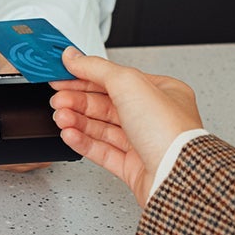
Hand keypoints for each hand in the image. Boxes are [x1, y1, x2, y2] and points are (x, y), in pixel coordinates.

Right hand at [49, 47, 203, 205]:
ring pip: (103, 128)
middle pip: (106, 104)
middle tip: (58, 99)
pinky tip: (70, 135)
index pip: (116, 80)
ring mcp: (143, 144)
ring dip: (78, 121)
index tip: (63, 76)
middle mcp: (153, 118)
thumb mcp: (128, 83)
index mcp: (161, 92)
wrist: (176, 177)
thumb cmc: (168, 131)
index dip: (86, 76)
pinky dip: (83, 142)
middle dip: (79, 101)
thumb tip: (74, 56)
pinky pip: (103, 152)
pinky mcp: (134, 168)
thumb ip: (96, 68)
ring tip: (60, 117)